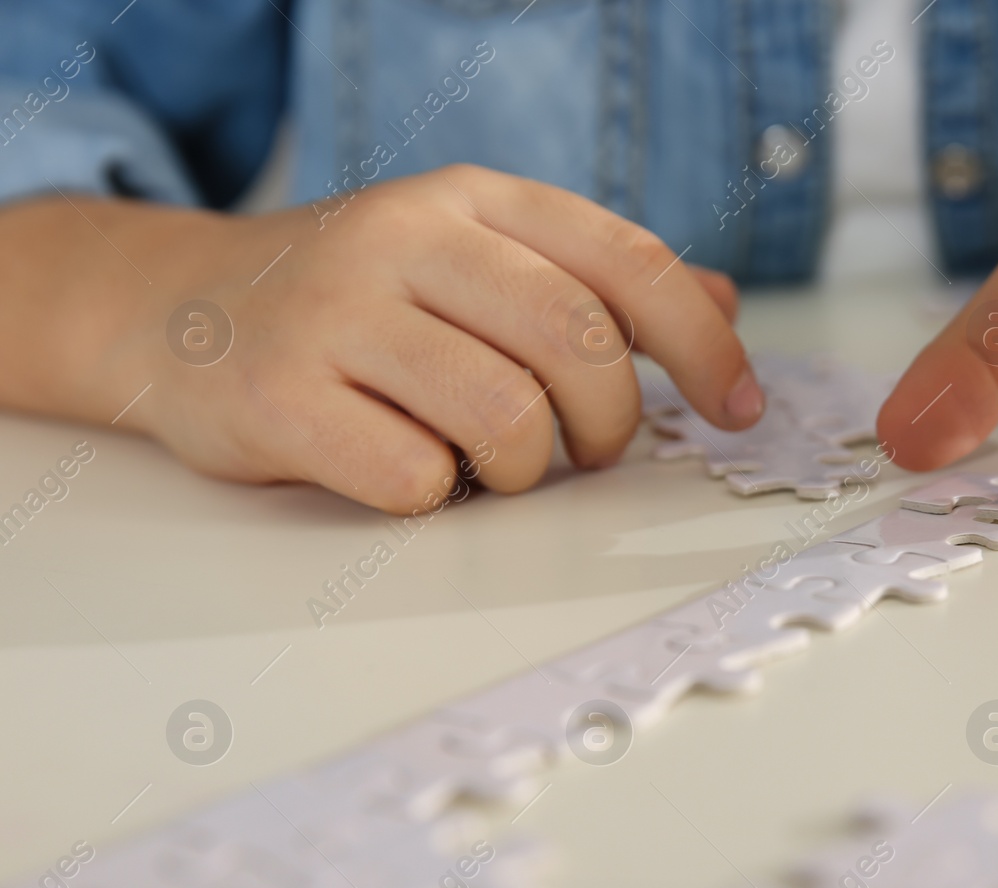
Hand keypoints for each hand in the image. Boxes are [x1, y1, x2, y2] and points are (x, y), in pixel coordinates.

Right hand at [60, 165, 760, 512]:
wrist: (177, 309)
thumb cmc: (358, 300)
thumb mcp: (475, 260)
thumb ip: (594, 282)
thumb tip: (721, 304)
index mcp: (473, 200)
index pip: (627, 262)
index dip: (703, 344)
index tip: (739, 407)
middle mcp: (406, 238)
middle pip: (578, 342)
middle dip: (610, 421)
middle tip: (589, 449)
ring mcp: (336, 313)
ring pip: (505, 418)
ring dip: (522, 468)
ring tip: (489, 463)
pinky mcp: (278, 396)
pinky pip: (414, 478)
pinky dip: (434, 495)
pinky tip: (406, 468)